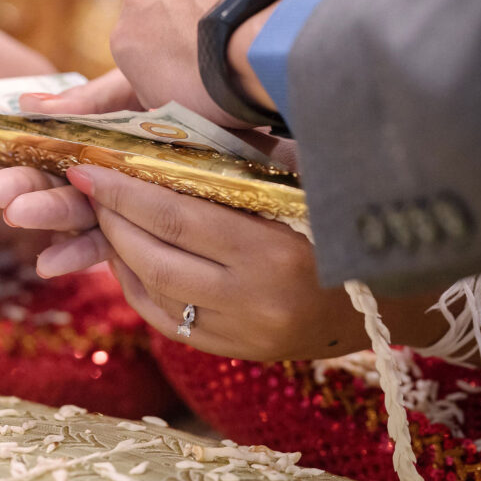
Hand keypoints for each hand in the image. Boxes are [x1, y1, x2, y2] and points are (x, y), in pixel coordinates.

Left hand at [0, 162, 443, 359]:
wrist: (393, 295)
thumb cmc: (344, 211)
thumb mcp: (302, 173)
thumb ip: (241, 156)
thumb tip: (162, 128)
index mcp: (277, 250)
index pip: (177, 216)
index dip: (124, 191)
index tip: (89, 167)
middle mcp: (257, 301)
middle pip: (157, 256)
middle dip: (111, 217)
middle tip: (87, 186)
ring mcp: (246, 334)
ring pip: (155, 293)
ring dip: (117, 251)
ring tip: (103, 216)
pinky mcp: (240, 352)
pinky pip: (169, 320)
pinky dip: (138, 285)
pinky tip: (126, 256)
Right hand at [108, 0, 296, 126]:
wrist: (264, 47)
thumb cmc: (230, 90)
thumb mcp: (180, 113)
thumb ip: (162, 92)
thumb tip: (162, 99)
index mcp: (124, 41)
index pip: (149, 40)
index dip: (182, 46)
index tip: (210, 54)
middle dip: (196, 9)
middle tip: (237, 29)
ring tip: (256, 1)